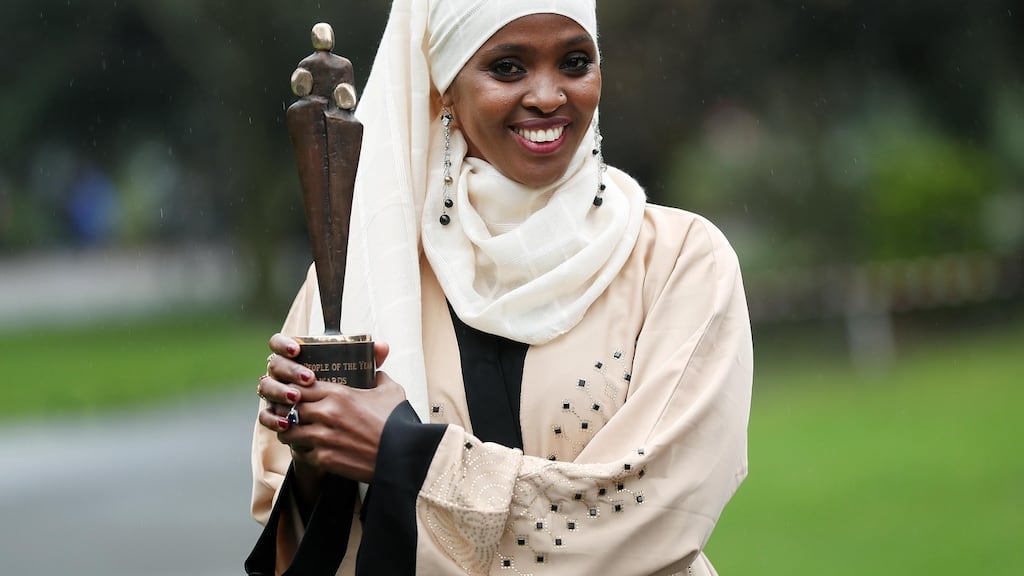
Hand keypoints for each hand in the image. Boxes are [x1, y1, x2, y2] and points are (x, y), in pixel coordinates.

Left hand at [257, 335, 404, 482]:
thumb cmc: (398, 423)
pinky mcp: (325, 459)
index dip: (295, 389)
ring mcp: (323, 437)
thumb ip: (379, 377)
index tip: (296, 393)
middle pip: (289, 408)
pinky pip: (299, 454)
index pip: (300, 386)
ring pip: (288, 431)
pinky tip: (308, 449)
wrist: (403, 456)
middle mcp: (326, 414)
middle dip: (288, 410)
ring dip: (290, 431)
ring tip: (295, 432)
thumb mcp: (391, 392)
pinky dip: (301, 452)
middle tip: (291, 413)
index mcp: (339, 394)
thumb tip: (377, 371)